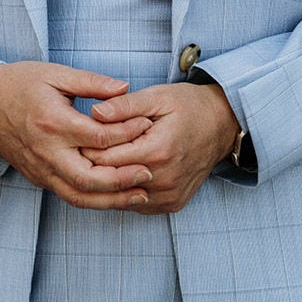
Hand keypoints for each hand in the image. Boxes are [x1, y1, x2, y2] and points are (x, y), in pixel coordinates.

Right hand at [0, 62, 153, 208]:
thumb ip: (92, 82)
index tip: (148, 125)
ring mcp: (40, 169)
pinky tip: (115, 196)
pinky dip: (94, 199)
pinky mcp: (37, 177)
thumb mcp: (55, 74)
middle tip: (150, 174)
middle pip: (89, 178)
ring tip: (140, 195)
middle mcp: (46, 151)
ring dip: (112, 200)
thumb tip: (125, 88)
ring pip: (79, 196)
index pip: (99, 136)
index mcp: (52, 122)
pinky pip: (68, 195)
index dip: (128, 132)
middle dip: (122, 180)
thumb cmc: (18, 83)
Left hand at [87, 81, 242, 214]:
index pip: (104, 158)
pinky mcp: (172, 204)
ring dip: (108, 181)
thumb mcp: (156, 97)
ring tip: (101, 160)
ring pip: (120, 197)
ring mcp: (169, 196)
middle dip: (92, 165)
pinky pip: (136, 204)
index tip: (79, 135)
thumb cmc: (188, 107)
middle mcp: (164, 180)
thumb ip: (124, 106)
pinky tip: (121, 173)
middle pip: (109, 180)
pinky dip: (125, 191)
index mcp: (158, 151)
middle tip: (83, 148)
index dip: (87, 146)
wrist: (221, 125)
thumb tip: (95, 112)